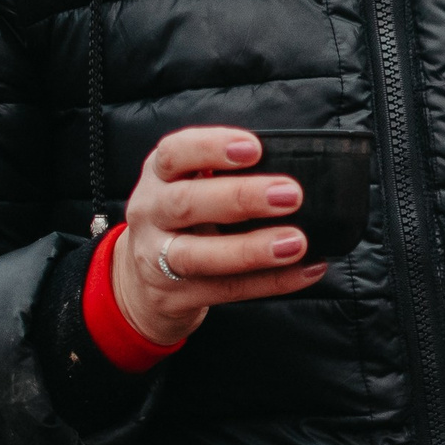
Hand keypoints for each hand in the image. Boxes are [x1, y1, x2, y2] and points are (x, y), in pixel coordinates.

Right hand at [112, 126, 327, 343]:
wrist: (139, 285)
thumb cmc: (180, 223)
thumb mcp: (187, 187)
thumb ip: (223, 176)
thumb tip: (291, 173)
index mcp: (158, 177)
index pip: (173, 153)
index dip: (211, 148)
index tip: (254, 148)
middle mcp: (151, 214)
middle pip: (185, 203)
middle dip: (240, 197)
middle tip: (290, 195)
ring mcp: (156, 259)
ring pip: (199, 255)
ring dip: (251, 249)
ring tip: (295, 242)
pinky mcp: (175, 297)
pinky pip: (225, 290)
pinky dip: (270, 282)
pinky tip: (304, 270)